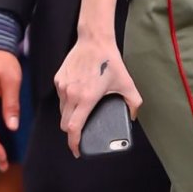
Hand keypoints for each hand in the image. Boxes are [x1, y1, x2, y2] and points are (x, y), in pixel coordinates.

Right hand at [54, 33, 141, 157]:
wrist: (94, 41)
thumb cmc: (110, 61)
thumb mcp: (127, 84)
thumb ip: (134, 103)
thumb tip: (132, 117)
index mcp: (87, 98)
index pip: (73, 128)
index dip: (73, 143)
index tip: (76, 150)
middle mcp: (71, 94)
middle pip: (64, 124)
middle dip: (71, 133)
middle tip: (80, 136)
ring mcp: (63, 86)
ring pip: (62, 111)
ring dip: (69, 118)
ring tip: (81, 116)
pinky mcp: (58, 79)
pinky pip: (60, 98)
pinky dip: (67, 103)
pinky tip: (77, 99)